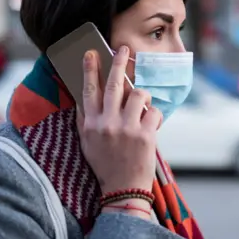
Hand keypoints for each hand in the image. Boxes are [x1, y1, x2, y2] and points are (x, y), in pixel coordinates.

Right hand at [77, 46, 162, 196]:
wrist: (123, 190)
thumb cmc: (106, 165)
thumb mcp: (87, 143)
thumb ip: (85, 120)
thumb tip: (84, 97)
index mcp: (91, 124)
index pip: (88, 91)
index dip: (90, 70)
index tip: (91, 53)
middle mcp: (106, 123)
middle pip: (113, 85)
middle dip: (118, 63)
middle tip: (123, 48)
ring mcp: (126, 129)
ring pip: (138, 94)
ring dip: (143, 96)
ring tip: (143, 105)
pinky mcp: (145, 135)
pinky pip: (154, 111)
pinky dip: (155, 115)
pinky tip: (152, 125)